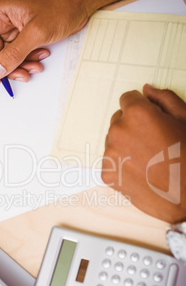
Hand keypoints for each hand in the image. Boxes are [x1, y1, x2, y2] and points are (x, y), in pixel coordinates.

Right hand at [0, 0, 88, 83]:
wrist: (80, 4)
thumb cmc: (60, 6)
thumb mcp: (35, 33)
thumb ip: (14, 53)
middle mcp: (3, 21)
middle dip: (9, 67)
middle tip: (22, 75)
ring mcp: (14, 30)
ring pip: (8, 58)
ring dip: (21, 66)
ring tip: (36, 65)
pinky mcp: (24, 37)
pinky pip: (20, 56)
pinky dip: (29, 61)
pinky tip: (41, 56)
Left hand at [102, 85, 185, 222]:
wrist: (185, 196)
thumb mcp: (185, 119)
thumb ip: (164, 99)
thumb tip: (146, 90)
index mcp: (136, 113)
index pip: (127, 99)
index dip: (141, 109)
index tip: (151, 120)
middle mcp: (118, 130)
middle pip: (118, 121)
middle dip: (132, 127)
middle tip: (152, 143)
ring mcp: (110, 153)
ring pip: (114, 141)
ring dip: (125, 146)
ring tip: (148, 160)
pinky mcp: (107, 173)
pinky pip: (111, 161)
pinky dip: (121, 165)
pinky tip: (140, 172)